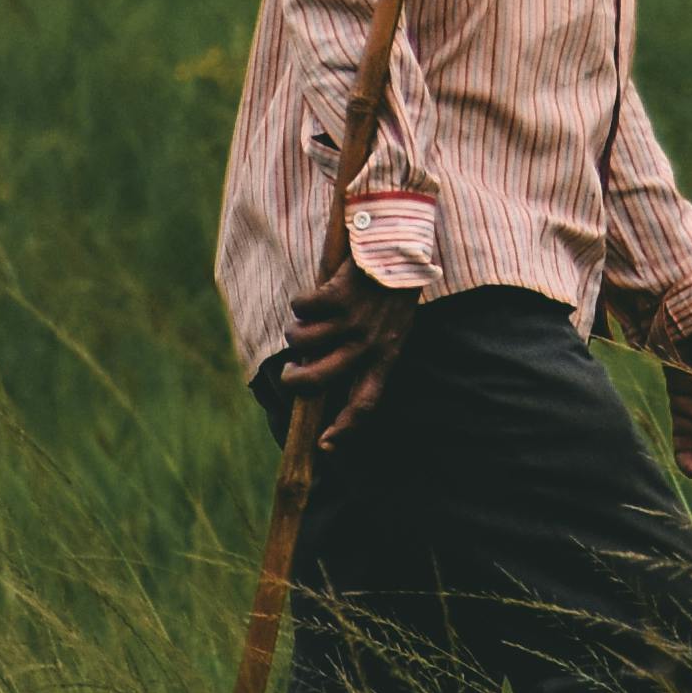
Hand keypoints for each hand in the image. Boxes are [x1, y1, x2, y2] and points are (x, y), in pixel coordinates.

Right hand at [281, 254, 415, 455]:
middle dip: (295, 381)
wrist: (402, 245)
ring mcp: (353, 320)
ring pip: (302, 342)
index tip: (325, 447)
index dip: (344, 430)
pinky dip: (299, 303)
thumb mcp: (394, 329)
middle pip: (318, 380)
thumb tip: (327, 374)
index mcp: (387, 356)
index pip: (366, 405)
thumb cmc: (394, 291)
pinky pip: (301, 308)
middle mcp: (369, 343)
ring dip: (294, 334)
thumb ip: (371, 353)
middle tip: (289, 374)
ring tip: (302, 324)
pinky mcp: (338, 294)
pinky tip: (309, 298)